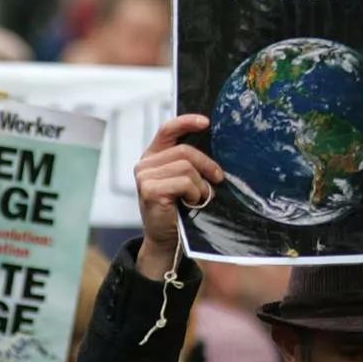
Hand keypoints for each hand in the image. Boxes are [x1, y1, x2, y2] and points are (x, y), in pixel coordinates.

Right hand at [134, 115, 222, 279]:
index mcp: (152, 156)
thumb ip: (188, 163)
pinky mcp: (149, 190)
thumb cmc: (178, 209)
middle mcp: (145, 164)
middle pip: (185, 151)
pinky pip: (184, 182)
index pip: (167, 130)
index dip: (187, 122)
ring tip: (199, 198)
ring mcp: (144, 177)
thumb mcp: (182, 181)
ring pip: (187, 167)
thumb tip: (215, 146)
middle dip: (207, 165)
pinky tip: (191, 203)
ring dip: (200, 185)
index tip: (206, 122)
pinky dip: (194, 193)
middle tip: (218, 179)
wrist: (166, 239)